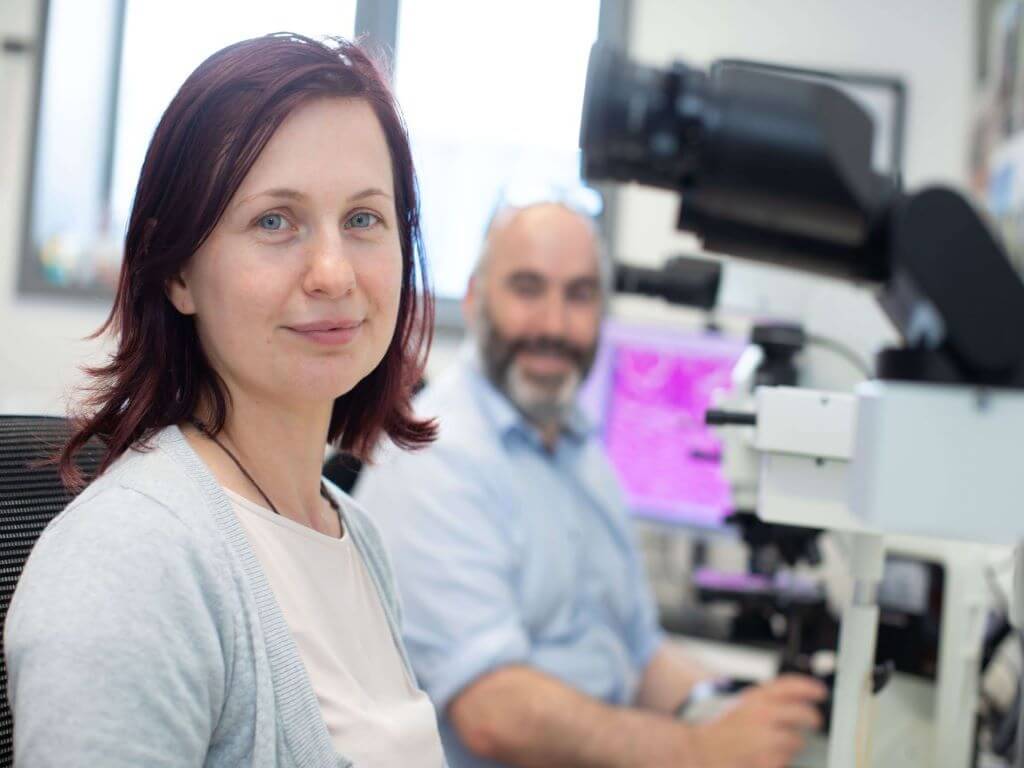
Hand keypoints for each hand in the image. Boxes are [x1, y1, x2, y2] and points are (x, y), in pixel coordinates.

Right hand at [689, 675, 827, 767]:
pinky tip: (767, 756)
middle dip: (811, 718)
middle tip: (813, 721)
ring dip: (792, 744)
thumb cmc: (722, 729)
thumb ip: (769, 699)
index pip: (790, 685)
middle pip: (804, 714)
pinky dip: (780, 760)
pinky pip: (786, 761)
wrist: (699, 751)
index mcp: (755, 697)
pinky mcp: (766, 762)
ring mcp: (765, 740)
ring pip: (797, 741)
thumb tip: (800, 698)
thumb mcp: (743, 703)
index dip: (809, 687)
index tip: (820, 691)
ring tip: (775, 743)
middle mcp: (762, 715)